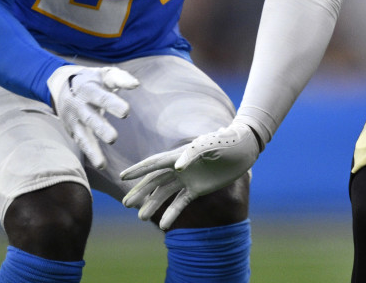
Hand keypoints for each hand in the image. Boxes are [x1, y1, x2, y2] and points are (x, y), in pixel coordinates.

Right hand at [47, 64, 138, 168]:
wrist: (62, 85)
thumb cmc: (92, 80)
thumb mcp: (104, 74)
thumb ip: (120, 78)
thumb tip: (136, 84)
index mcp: (88, 89)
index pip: (101, 97)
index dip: (112, 104)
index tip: (126, 112)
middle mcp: (79, 106)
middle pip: (90, 118)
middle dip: (100, 129)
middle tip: (113, 138)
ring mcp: (75, 120)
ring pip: (83, 135)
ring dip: (92, 149)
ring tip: (101, 163)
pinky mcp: (73, 131)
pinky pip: (82, 143)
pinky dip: (90, 154)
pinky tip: (101, 165)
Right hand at [120, 118, 261, 229]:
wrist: (244, 148)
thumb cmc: (226, 141)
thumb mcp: (210, 145)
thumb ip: (192, 154)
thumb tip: (176, 168)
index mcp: (179, 155)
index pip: (154, 163)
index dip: (138, 170)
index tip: (122, 177)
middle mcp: (179, 167)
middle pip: (155, 181)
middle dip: (140, 191)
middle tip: (126, 204)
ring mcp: (187, 179)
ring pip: (164, 193)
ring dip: (152, 204)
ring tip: (141, 217)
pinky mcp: (197, 189)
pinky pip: (180, 203)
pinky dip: (171, 213)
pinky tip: (163, 225)